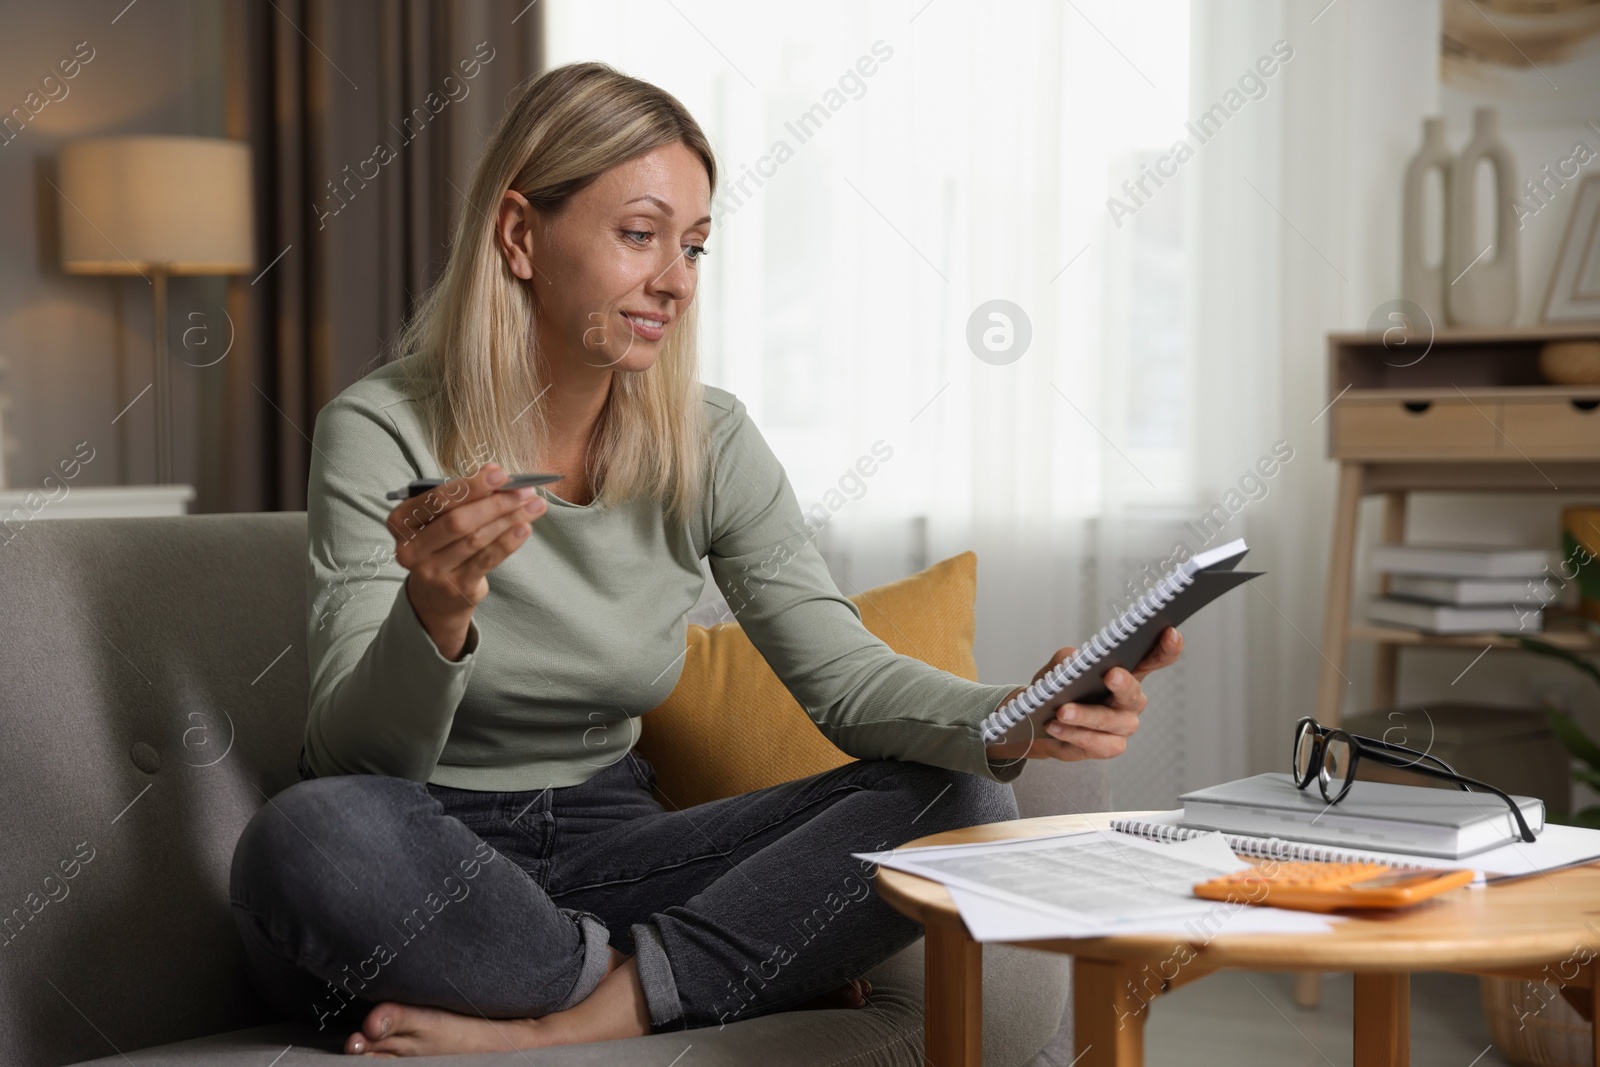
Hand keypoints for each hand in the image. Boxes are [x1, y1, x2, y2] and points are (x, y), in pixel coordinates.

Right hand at [387, 462, 547, 659]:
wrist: (435, 594)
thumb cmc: (440, 543)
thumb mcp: (442, 517)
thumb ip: (464, 495)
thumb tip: (493, 471)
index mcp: (401, 521)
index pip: (437, 499)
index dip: (471, 485)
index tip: (501, 473)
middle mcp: (410, 548)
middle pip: (458, 521)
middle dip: (495, 503)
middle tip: (524, 490)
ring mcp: (432, 571)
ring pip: (476, 539)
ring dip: (509, 519)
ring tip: (533, 505)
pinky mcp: (455, 588)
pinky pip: (487, 560)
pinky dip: (508, 541)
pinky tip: (525, 527)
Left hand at [985, 627, 1182, 764]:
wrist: (1040, 725)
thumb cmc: (1058, 692)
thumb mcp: (1057, 670)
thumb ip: (1065, 660)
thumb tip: (1073, 658)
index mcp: (1125, 673)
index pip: (1154, 659)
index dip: (1166, 648)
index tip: (1170, 633)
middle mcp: (1130, 701)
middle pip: (1134, 693)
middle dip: (1123, 684)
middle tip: (1110, 674)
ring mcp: (1122, 726)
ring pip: (1111, 721)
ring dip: (1085, 715)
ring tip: (1062, 711)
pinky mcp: (1109, 747)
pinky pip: (1096, 743)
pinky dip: (1074, 734)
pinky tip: (1055, 726)